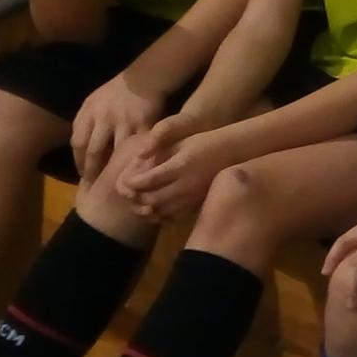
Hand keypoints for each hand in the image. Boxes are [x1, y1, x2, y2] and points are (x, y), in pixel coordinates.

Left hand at [72, 71, 165, 183]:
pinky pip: (138, 148)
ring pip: (116, 153)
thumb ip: (85, 123)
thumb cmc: (115, 93)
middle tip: (95, 187)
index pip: (78, 143)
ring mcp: (125, 121)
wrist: (143, 79)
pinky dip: (136, 161)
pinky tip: (136, 171)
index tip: (82, 176)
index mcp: (89, 112)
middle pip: (94, 152)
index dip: (78, 163)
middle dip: (93, 172)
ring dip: (114, 170)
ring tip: (114, 183)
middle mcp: (104, 117)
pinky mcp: (144, 124)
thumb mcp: (93, 103)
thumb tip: (79, 151)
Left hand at [120, 119, 234, 220]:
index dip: (132, 183)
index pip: (148, 180)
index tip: (124, 182)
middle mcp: (186, 185)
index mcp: (180, 166)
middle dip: (136, 198)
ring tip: (136, 203)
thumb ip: (158, 147)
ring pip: (162, 212)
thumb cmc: (203, 142)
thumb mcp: (180, 140)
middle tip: (127, 194)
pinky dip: (160, 216)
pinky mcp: (196, 205)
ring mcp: (192, 197)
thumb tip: (138, 155)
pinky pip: (174, 217)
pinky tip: (154, 210)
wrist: (232, 153)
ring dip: (145, 209)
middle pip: (152, 199)